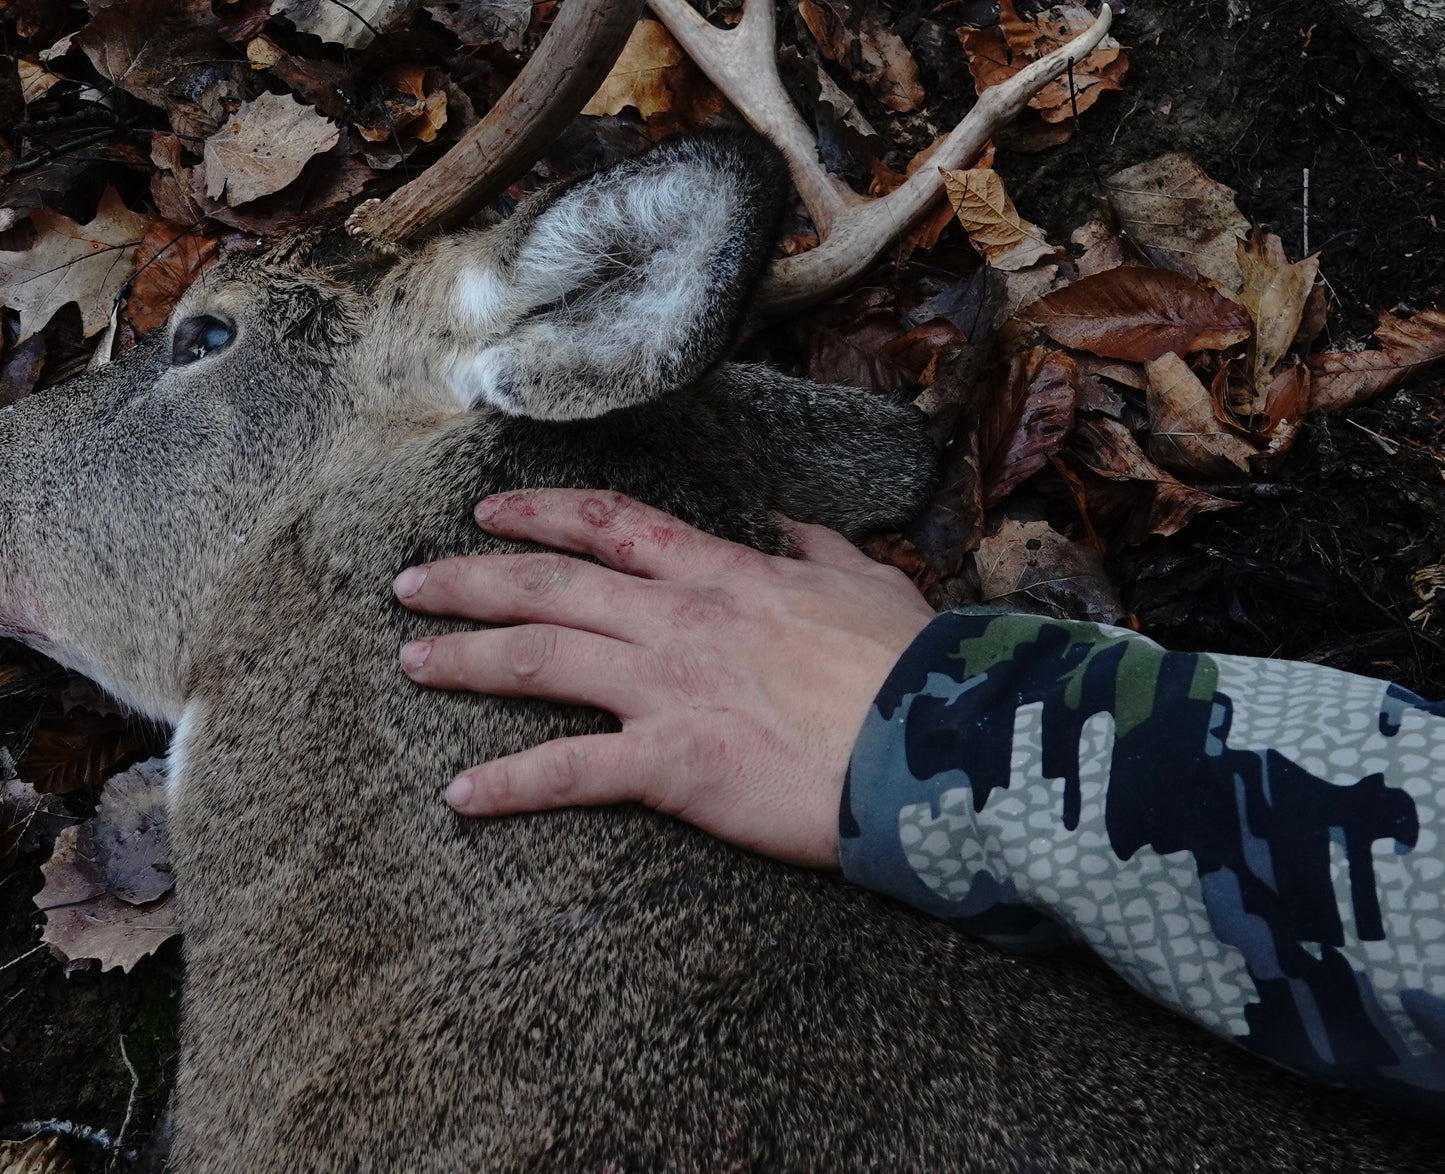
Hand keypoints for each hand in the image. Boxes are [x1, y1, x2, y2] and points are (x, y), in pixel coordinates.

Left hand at [392, 489, 933, 867]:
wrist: (936, 739)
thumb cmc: (908, 664)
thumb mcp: (868, 582)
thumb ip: (819, 547)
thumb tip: (790, 524)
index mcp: (723, 574)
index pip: (611, 524)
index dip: (541, 512)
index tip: (490, 511)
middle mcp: (678, 620)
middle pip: (550, 584)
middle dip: (470, 579)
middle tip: (410, 585)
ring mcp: (668, 687)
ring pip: (539, 658)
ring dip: (465, 658)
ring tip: (410, 663)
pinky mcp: (672, 762)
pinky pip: (570, 771)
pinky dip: (509, 784)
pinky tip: (461, 797)